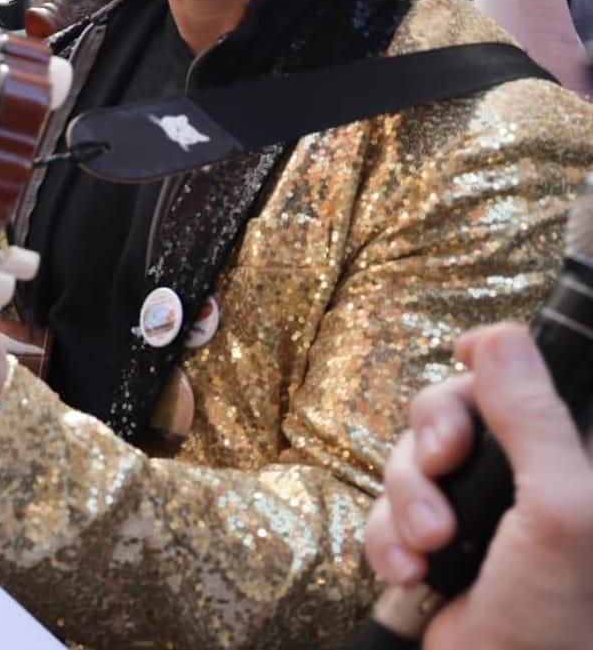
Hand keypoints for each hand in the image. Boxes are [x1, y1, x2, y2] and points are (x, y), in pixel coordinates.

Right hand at [364, 324, 592, 649]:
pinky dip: (387, 537)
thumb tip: (498, 339)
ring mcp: (480, 512)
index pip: (526, 378)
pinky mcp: (435, 543)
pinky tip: (410, 570)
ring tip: (428, 547)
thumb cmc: (558, 620)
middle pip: (453, 408)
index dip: (489, 363)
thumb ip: (533, 420)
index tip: (468, 361)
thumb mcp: (561, 510)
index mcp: (574, 462)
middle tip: (441, 467)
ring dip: (406, 502)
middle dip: (432, 442)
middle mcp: (528, 480)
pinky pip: (385, 508)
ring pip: (411, 458)